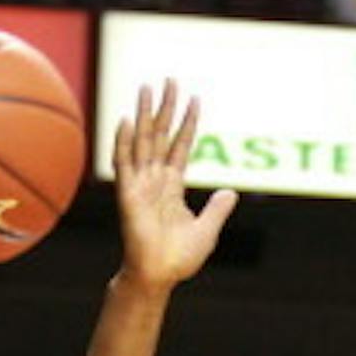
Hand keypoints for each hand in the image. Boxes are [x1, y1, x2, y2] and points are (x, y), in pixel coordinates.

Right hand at [113, 79, 236, 293]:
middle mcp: (154, 180)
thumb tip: (231, 192)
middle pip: (160, 136)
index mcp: (171, 187)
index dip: (188, 123)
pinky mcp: (128, 194)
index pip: (180, 147)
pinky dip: (124, 141)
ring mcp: (139, 185)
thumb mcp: (207, 230)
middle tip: (170, 80)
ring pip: (142, 141)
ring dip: (145, 114)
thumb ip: (217, 209)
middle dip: (166, 108)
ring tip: (147, 87)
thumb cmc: (178, 258)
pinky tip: (128, 120)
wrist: (159, 276)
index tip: (195, 99)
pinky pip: (124, 163)